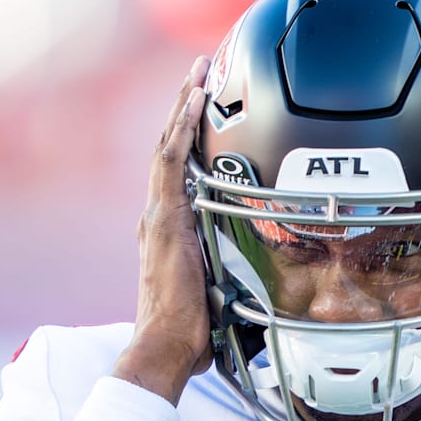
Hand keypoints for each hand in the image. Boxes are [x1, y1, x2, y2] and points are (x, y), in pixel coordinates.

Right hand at [113, 56, 212, 404]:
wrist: (164, 348)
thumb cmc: (190, 331)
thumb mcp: (218, 290)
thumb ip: (231, 270)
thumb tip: (263, 275)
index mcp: (168, 229)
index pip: (176, 170)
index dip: (186, 136)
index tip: (202, 107)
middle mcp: (158, 215)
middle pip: (169, 149)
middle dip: (183, 109)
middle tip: (200, 72)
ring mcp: (158, 215)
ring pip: (168, 147)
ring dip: (183, 108)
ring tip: (198, 73)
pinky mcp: (165, 220)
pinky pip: (171, 162)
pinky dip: (182, 128)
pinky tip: (195, 102)